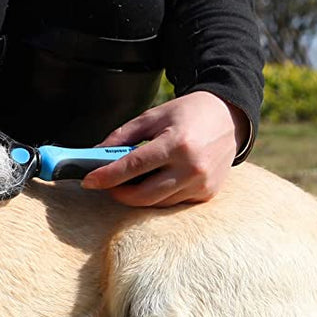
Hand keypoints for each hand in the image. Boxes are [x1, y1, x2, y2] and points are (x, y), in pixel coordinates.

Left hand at [80, 91, 247, 206]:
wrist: (228, 116)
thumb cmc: (187, 113)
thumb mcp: (151, 117)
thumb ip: (122, 136)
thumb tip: (95, 155)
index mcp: (176, 144)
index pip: (133, 167)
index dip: (107, 176)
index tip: (88, 181)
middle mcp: (192, 168)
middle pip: (143, 195)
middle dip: (118, 192)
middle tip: (105, 184)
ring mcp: (202, 184)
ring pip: (156, 203)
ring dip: (136, 195)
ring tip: (128, 181)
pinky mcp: (207, 193)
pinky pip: (173, 203)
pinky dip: (157, 196)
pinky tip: (154, 180)